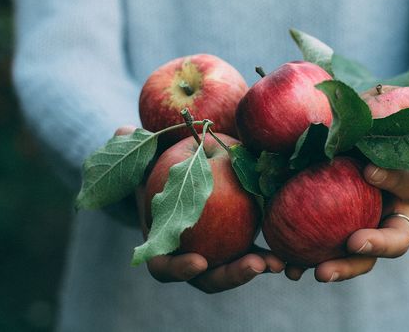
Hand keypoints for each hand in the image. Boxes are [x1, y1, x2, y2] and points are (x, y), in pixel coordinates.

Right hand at [114, 126, 284, 292]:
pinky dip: (269, 253)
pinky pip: (254, 250)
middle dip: (231, 276)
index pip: (166, 267)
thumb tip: (121, 129)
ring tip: (278, 262)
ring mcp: (216, 253)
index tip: (198, 261)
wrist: (181, 176)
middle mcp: (189, 255)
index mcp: (162, 245)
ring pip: (235, 269)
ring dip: (256, 267)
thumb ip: (133, 149)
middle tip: (254, 265)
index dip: (179, 269)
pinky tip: (287, 248)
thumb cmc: (157, 171)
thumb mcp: (145, 160)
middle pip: (209, 278)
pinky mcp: (239, 242)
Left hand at [285, 85, 408, 281]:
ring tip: (318, 272)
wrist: (361, 147)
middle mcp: (393, 217)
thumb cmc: (384, 128)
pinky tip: (285, 267)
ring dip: (342, 267)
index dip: (395, 178)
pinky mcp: (336, 239)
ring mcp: (366, 232)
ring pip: (361, 258)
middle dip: (376, 245)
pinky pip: (325, 256)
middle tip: (353, 242)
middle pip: (395, 241)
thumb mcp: (403, 110)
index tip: (368, 168)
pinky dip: (306, 264)